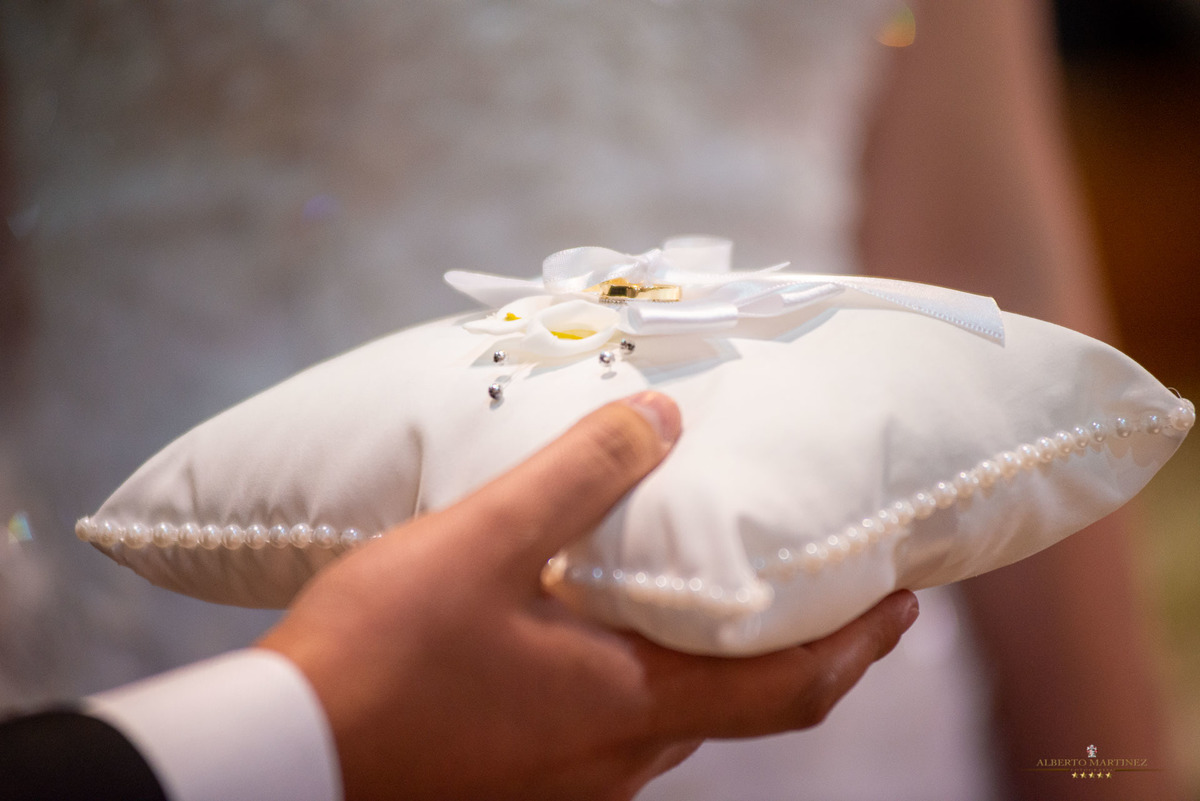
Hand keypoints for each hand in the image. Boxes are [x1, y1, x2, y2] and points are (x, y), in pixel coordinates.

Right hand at [259, 392, 918, 800]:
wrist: (284, 757)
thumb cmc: (382, 654)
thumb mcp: (484, 543)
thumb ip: (580, 478)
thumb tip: (662, 418)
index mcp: (630, 707)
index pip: (791, 687)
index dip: (860, 642)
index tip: (906, 598)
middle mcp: (618, 757)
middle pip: (743, 705)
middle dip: (797, 646)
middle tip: (828, 582)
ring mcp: (569, 776)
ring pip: (677, 712)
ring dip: (717, 657)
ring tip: (723, 587)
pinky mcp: (524, 773)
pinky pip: (616, 719)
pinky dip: (647, 669)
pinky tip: (607, 623)